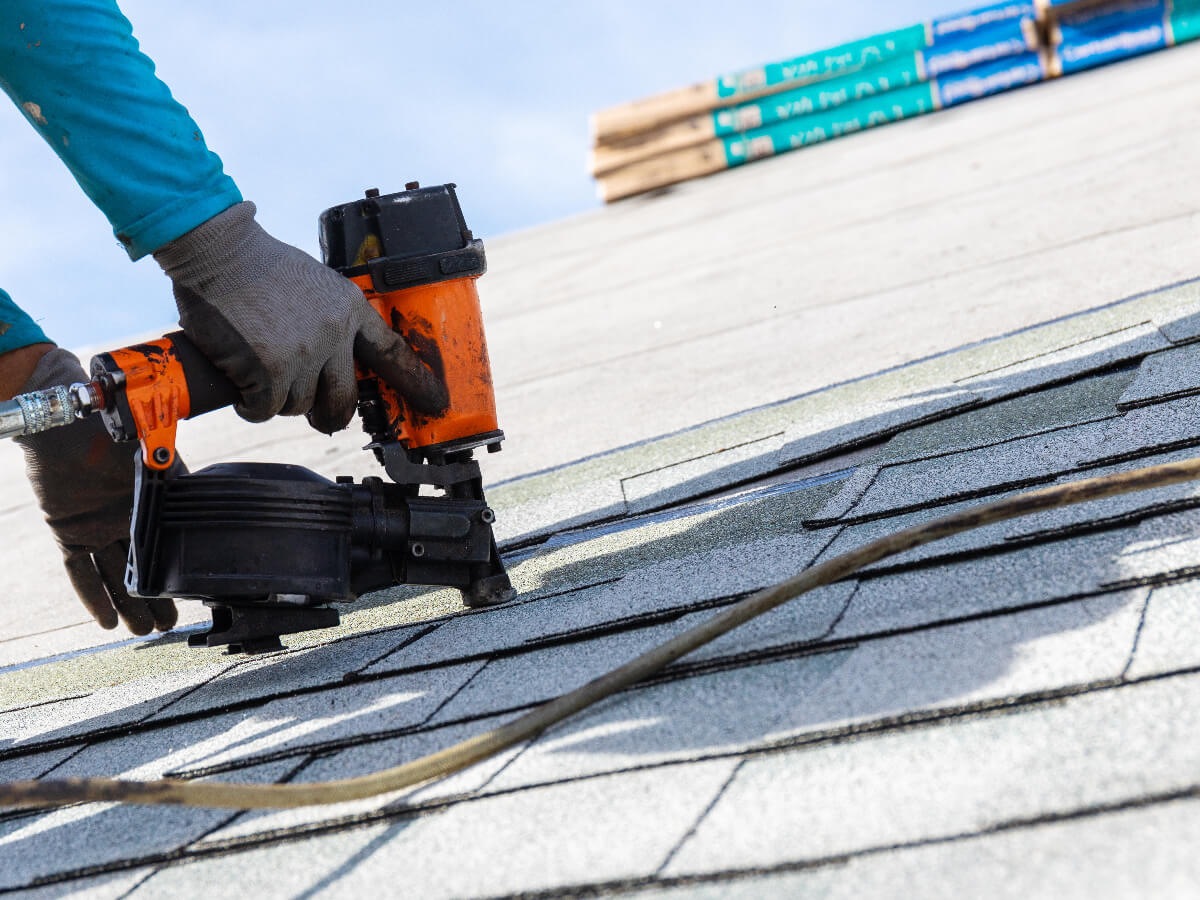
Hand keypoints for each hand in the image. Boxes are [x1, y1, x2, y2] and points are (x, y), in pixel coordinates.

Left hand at [15, 348, 176, 634]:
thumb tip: (210, 513)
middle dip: (157, 599)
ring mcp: (98, 525)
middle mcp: (127, 515)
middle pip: (144, 566)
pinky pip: (81, 571)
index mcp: (153, 499)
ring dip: (129, 604)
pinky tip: (107, 621)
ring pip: (116, 575)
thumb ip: (178, 485)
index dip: (179, 574)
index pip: (169, 544)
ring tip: (144, 632)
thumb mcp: (158, 456)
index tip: (194, 599)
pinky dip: (93, 597)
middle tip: (170, 627)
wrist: (67, 416)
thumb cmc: (117, 426)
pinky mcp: (68, 530)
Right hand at [153, 202, 447, 433]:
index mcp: (349, 309)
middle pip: (344, 399)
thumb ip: (329, 321)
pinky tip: (240, 382)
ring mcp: (303, 353)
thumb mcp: (313, 284)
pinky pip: (264, 408)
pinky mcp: (269, 369)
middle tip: (319, 417)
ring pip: (298, 405)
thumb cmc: (255, 265)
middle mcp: (334, 334)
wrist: (217, 249)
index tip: (435, 402)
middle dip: (331, 415)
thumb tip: (330, 364)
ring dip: (277, 398)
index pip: (392, 353)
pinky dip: (250, 403)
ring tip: (257, 368)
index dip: (415, 382)